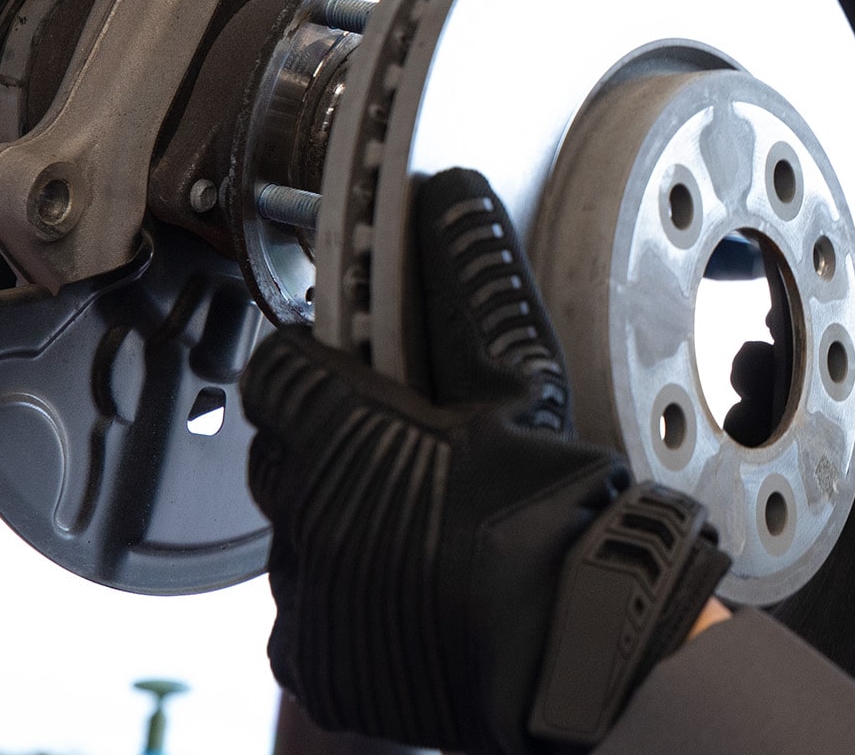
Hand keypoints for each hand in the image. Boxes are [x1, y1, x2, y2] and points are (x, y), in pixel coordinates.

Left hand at [241, 169, 727, 753]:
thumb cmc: (557, 518)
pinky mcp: (312, 661)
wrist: (576, 649)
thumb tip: (451, 193)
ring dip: (336, 516)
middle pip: (279, 452)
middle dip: (326, 442)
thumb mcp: (518, 385)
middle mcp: (300, 518)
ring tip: (419, 521)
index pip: (277, 373)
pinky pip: (306, 606)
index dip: (317, 366)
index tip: (356, 376)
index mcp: (337, 435)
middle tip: (406, 451)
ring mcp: (303, 597)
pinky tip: (407, 578)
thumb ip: (471, 289)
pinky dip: (344, 588)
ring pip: (292, 531)